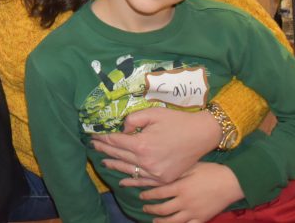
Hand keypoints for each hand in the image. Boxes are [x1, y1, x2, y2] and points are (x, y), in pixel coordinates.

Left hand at [91, 107, 220, 184]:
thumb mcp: (152, 113)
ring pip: (128, 170)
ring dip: (114, 164)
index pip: (116, 142)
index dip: (103, 139)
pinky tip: (121, 179)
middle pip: (119, 156)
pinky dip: (131, 180)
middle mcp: (146, 162)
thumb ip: (133, 120)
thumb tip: (121, 130)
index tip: (93, 136)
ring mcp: (155, 173)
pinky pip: (142, 181)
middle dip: (105, 150)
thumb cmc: (177, 121)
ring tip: (102, 160)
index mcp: (142, 145)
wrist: (201, 135)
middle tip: (93, 146)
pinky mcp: (163, 179)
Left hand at [137, 162, 242, 222]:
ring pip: (172, 221)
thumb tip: (159, 172)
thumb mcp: (191, 167)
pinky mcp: (202, 219)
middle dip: (151, 209)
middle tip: (144, 207)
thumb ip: (175, 172)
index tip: (141, 196)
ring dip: (161, 221)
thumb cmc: (211, 171)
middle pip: (162, 209)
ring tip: (154, 220)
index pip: (158, 193)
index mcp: (180, 187)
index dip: (147, 196)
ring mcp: (193, 212)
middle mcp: (184, 202)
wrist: (231, 182)